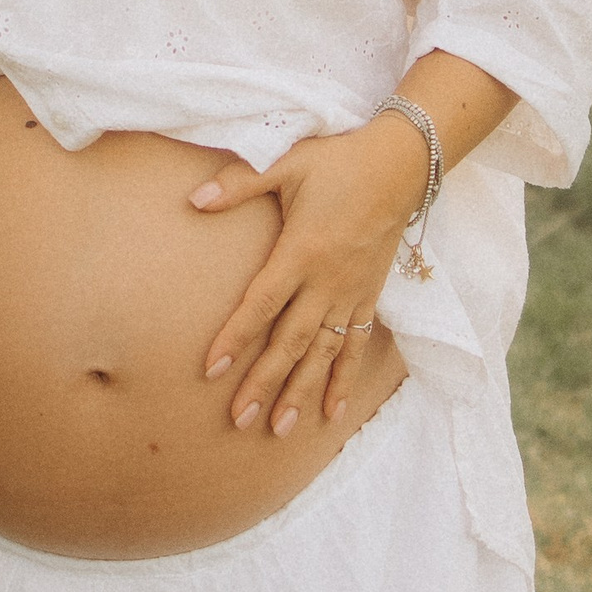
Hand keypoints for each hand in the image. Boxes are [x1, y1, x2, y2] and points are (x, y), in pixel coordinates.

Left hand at [188, 112, 429, 436]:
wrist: (398, 167)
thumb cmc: (338, 163)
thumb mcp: (287, 165)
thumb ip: (240, 185)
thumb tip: (193, 199)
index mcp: (300, 252)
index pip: (261, 304)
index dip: (236, 337)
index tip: (212, 369)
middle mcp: (326, 282)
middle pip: (290, 342)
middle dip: (264, 382)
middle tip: (240, 420)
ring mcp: (350, 295)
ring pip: (322, 354)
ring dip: (301, 392)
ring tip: (280, 429)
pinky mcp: (369, 298)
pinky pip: (355, 347)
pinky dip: (343, 380)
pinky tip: (332, 413)